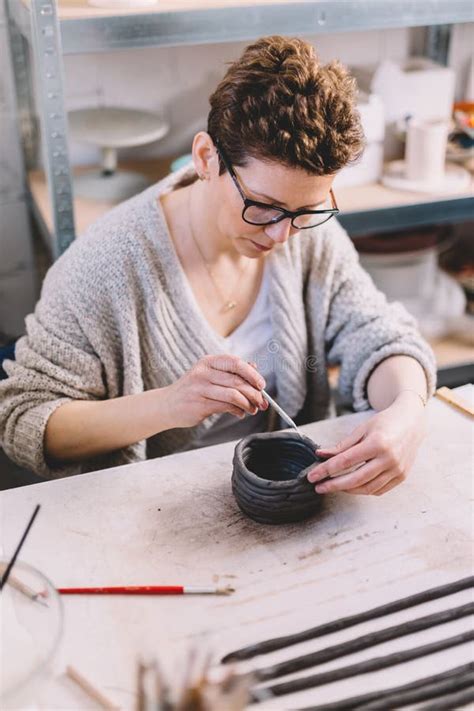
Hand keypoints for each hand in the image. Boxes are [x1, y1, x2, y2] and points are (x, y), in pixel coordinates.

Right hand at [163, 354, 267, 428]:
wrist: (167, 405)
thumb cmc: (193, 390)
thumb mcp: (210, 375)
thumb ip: (231, 372)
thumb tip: (255, 368)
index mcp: (208, 362)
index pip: (236, 363)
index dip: (252, 374)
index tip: (262, 385)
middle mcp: (203, 372)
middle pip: (237, 381)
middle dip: (254, 394)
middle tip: (262, 402)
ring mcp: (200, 388)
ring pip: (234, 395)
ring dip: (248, 404)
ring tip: (252, 409)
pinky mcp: (199, 404)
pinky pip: (226, 407)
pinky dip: (238, 411)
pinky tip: (240, 413)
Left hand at [307, 392, 426, 495]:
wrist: (412, 422)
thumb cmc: (384, 423)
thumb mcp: (361, 429)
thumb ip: (341, 445)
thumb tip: (320, 455)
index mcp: (377, 443)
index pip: (345, 461)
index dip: (326, 470)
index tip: (312, 476)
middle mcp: (389, 459)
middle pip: (356, 479)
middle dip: (334, 485)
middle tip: (318, 487)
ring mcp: (397, 470)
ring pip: (367, 488)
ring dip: (348, 490)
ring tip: (333, 486)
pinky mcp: (402, 476)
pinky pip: (379, 490)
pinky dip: (363, 490)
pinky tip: (352, 486)